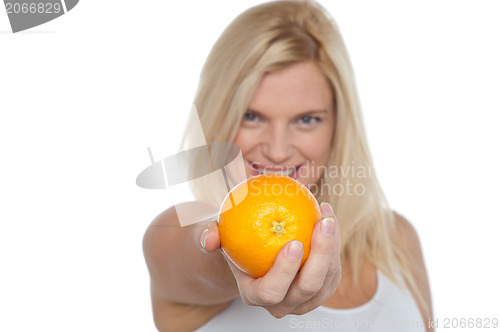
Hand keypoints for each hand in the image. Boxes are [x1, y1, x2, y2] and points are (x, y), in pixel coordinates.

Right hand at [199, 202, 340, 317]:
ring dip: (332, 246)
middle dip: (321, 255)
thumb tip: (208, 238)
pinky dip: (334, 245)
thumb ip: (208, 235)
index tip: (295, 242)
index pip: (272, 291)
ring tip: (326, 215)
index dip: (285, 271)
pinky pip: (333, 271)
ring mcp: (304, 301)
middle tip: (322, 223)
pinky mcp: (321, 291)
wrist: (253, 254)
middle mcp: (282, 305)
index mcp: (255, 296)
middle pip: (307, 287)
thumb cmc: (234, 244)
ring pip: (326, 280)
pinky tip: (327, 217)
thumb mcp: (217, 237)